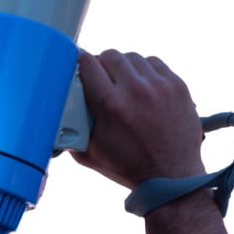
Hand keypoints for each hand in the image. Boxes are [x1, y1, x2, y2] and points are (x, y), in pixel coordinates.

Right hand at [71, 49, 204, 188]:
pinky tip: (142, 85)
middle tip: (102, 79)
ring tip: (124, 83)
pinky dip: (145, 70)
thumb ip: (68, 128)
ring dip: (124, 67)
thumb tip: (56, 108)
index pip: (87, 62)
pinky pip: (154, 63)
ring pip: (132, 57)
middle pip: (110, 55)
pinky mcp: (177, 86)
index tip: (79, 67)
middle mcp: (135, 91)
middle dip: (102, 65)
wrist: (172, 178)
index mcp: (109, 105)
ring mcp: (159, 86)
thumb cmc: (128, 166)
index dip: (80, 62)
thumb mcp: (87, 151)